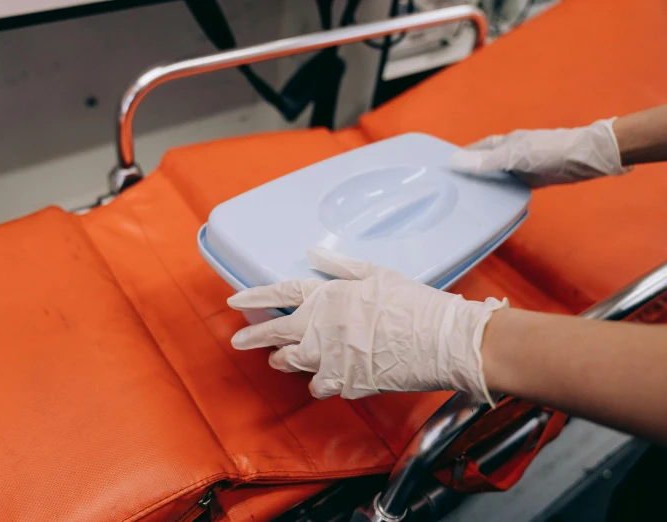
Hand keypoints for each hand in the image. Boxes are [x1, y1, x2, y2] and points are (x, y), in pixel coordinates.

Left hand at [227, 247, 505, 403]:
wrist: (438, 340)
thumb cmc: (412, 303)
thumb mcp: (376, 273)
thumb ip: (339, 266)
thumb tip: (312, 253)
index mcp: (326, 297)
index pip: (280, 294)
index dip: (255, 297)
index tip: (235, 302)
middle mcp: (318, 329)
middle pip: (274, 333)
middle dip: (253, 337)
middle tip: (238, 342)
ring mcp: (328, 359)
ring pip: (290, 363)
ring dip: (283, 360)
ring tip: (279, 359)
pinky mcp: (342, 383)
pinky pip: (318, 386)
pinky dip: (319, 381)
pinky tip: (324, 378)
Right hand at [448, 118, 630, 186]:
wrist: (587, 158)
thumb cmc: (550, 151)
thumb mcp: (515, 156)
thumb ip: (486, 161)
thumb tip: (454, 162)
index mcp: (505, 142)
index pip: (477, 149)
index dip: (462, 156)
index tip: (445, 169)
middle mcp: (512, 153)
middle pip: (486, 163)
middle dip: (471, 172)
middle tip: (453, 189)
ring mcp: (523, 166)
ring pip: (498, 176)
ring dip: (486, 184)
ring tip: (469, 199)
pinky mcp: (534, 179)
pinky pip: (511, 186)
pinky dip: (502, 193)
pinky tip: (495, 203)